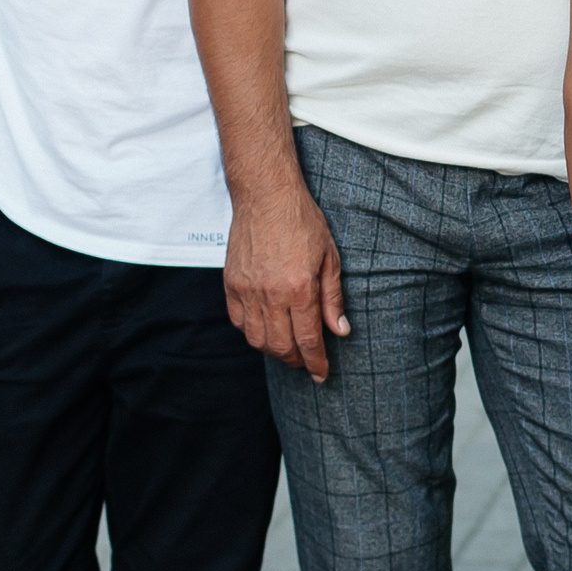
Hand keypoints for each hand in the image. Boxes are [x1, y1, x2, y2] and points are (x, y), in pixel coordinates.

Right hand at [223, 179, 351, 378]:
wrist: (266, 196)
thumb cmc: (302, 221)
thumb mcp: (329, 257)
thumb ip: (333, 298)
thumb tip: (340, 331)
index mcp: (299, 288)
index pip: (308, 340)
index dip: (316, 362)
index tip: (321, 374)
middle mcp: (270, 294)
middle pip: (281, 347)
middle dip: (296, 361)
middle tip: (307, 362)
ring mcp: (247, 291)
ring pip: (257, 339)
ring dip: (274, 351)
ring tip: (288, 348)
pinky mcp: (231, 284)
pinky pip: (238, 322)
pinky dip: (252, 333)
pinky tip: (266, 330)